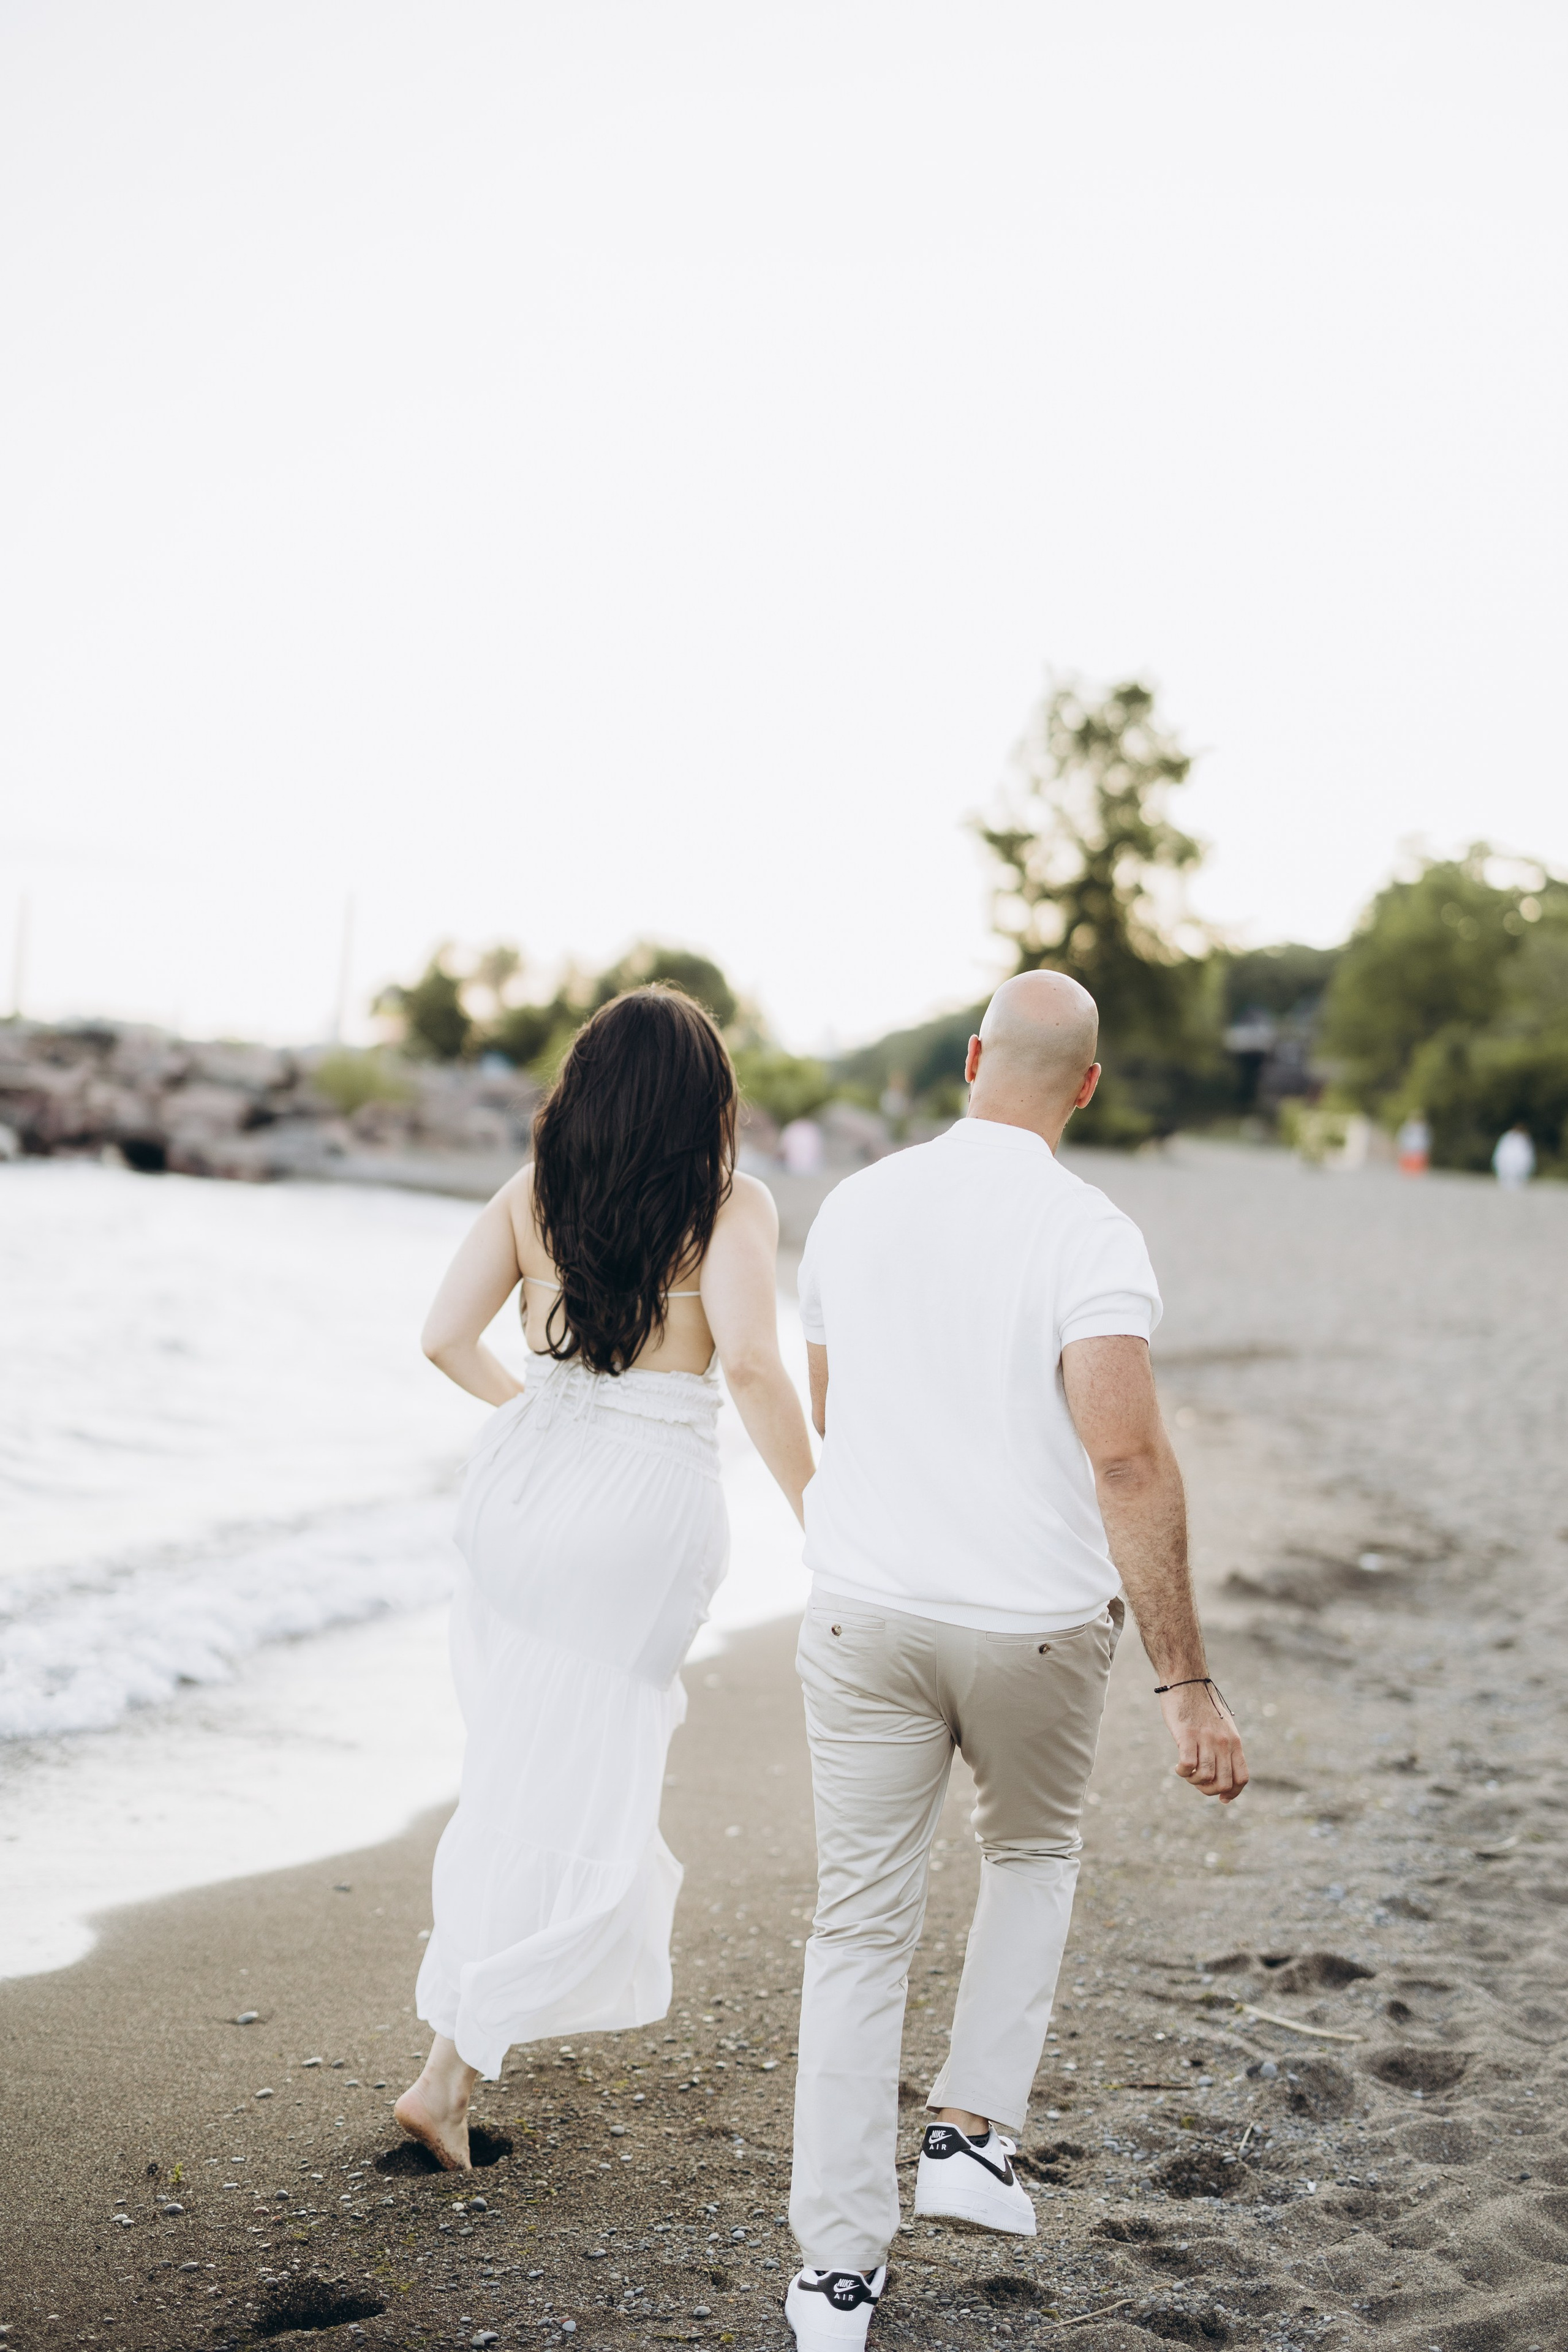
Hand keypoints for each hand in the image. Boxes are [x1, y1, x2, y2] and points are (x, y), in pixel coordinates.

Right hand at [1158, 1680, 1247, 1802]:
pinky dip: (1182, 1772)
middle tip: (1198, 1782)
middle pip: (1224, 1783)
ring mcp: (1206, 1739)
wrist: (1187, 1680)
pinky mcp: (1187, 1735)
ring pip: (1206, 1778)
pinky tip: (1178, 1767)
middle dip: (1209, 1791)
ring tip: (1187, 1773)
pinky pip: (1188, 1766)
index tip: (1222, 1798)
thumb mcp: (1222, 1725)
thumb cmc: (1202, 1704)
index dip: (1233, 1793)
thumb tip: (1223, 1770)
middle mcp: (1223, 1742)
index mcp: (1234, 1741)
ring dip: (1194, 1782)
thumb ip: (1226, 1746)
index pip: (1242, 1778)